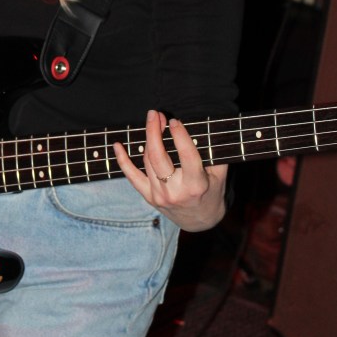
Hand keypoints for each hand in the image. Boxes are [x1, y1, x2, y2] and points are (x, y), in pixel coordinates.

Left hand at [113, 109, 227, 231]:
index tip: (174, 121)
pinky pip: (131, 177)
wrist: (200, 221)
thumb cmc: (212, 192)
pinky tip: (117, 146)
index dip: (180, 136)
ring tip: (153, 122)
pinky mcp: (149, 197)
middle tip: (156, 115)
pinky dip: (122, 160)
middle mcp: (175, 191)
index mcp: (196, 185)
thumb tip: (205, 129)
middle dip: (154, 132)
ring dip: (148, 139)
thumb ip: (213, 153)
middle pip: (159, 157)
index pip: (187, 156)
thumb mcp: (220, 175)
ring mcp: (159, 195)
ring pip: (147, 161)